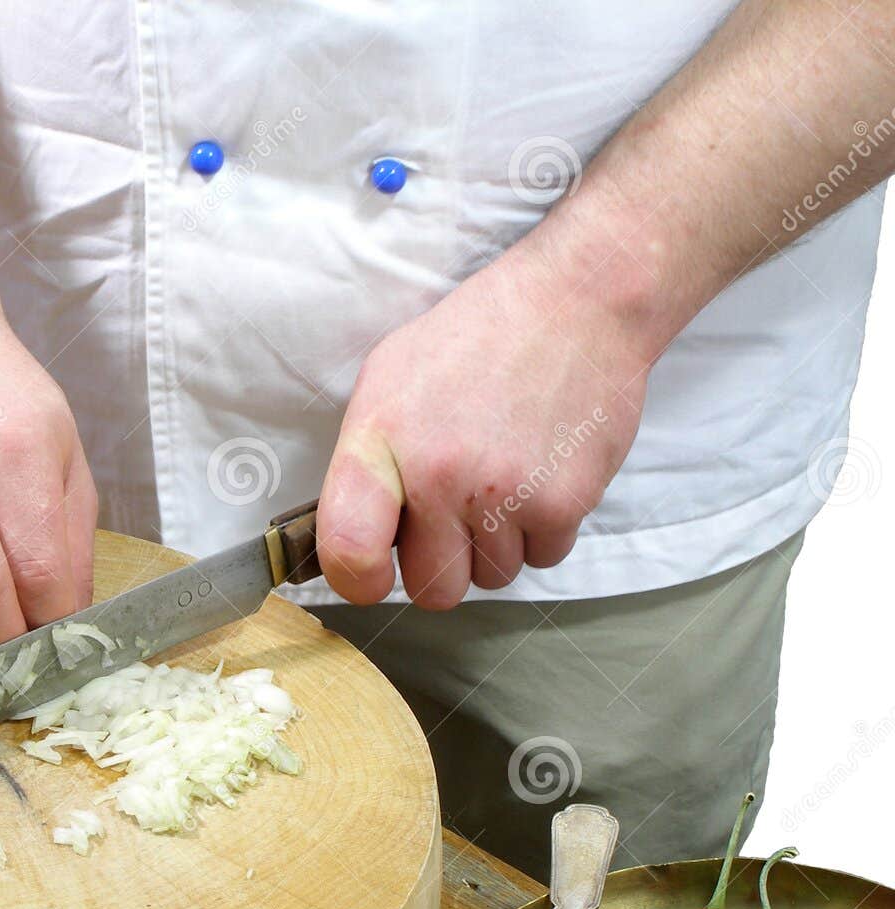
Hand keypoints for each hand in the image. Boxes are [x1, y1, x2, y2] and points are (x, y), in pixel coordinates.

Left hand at [316, 242, 653, 608]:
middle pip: (433, 590)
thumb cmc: (474, 340)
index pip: (348, 552)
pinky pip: (545, 558)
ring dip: (497, 545)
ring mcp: (504, 493)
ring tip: (502, 477)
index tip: (372, 574)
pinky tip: (540, 473)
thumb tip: (351, 535)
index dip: (357, 580)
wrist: (577, 301)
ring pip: (493, 578)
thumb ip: (365, 462)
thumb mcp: (388, 379)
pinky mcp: (565, 502)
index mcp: (380, 443)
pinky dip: (543, 530)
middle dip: (443, 565)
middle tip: (454, 515)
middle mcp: (439, 475)